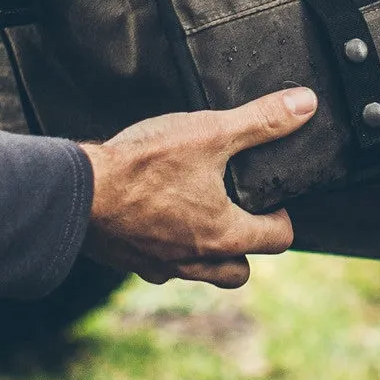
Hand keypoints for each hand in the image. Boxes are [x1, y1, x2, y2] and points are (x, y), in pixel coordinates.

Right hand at [79, 87, 313, 287]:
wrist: (76, 191)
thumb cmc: (142, 167)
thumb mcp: (209, 133)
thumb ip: (261, 121)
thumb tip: (304, 106)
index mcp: (223, 234)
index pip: (278, 241)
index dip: (283, 219)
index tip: (274, 200)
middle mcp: (195, 260)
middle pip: (238, 272)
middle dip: (247, 247)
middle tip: (240, 213)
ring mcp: (160, 266)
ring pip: (199, 273)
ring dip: (208, 254)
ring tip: (201, 218)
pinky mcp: (130, 262)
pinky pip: (160, 268)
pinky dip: (167, 249)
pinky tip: (158, 220)